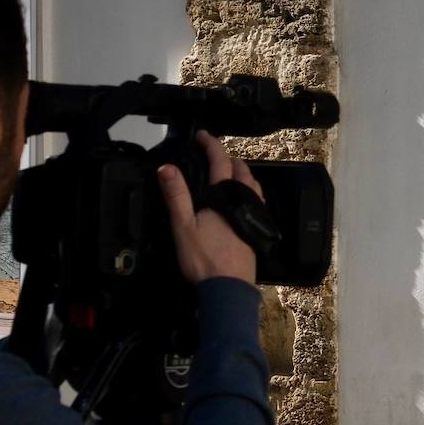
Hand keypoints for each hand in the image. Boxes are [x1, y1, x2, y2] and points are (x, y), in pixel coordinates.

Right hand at [156, 131, 262, 283]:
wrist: (229, 289)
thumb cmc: (204, 258)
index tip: (202, 135)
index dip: (211, 144)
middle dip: (229, 158)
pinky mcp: (256, 230)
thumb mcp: (184, 226)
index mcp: (226, 196)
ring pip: (252, 186)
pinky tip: (240, 201)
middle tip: (213, 154)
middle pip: (241, 171)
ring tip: (228, 173)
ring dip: (241, 174)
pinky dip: (248, 191)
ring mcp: (254, 216)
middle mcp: (245, 201)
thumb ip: (176, 195)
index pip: (220, 161)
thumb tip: (166, 167)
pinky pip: (256, 201)